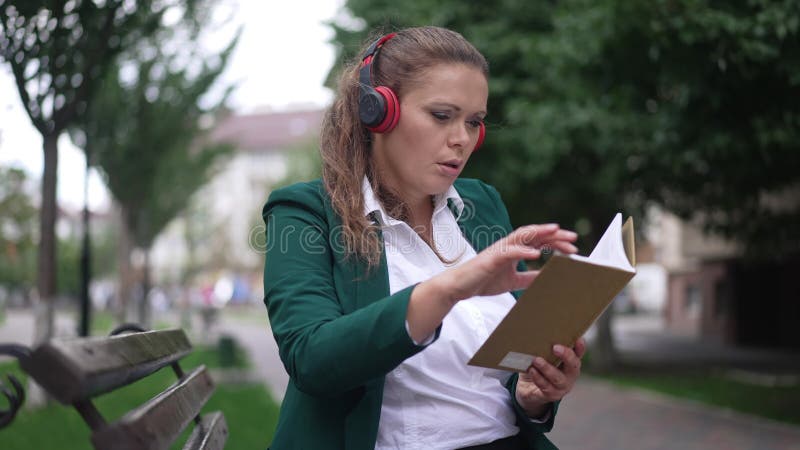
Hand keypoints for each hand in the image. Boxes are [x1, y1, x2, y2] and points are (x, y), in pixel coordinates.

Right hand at [445, 223, 577, 302]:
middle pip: (535, 234)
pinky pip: (509, 251)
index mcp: (515, 249)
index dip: (556, 241)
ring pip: (522, 236)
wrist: (461, 286)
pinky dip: (523, 251)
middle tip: (573, 237)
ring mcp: (500, 249)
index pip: (540, 241)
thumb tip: (547, 277)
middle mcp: (509, 245)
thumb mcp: (513, 280)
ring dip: (540, 232)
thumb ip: (529, 277)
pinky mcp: (492, 257)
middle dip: (554, 234)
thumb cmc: (484, 280)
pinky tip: (536, 253)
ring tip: (556, 231)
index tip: (573, 247)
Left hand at [515, 337, 585, 417]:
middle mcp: (570, 375)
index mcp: (571, 363)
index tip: (579, 339)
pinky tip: (532, 370)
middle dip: (566, 356)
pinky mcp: (551, 395)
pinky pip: (545, 387)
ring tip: (537, 360)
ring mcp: (562, 387)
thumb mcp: (543, 356)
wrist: (529, 389)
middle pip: (573, 366)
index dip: (580, 348)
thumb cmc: (539, 368)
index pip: (578, 353)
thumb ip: (546, 347)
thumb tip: (539, 330)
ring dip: (547, 368)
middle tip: (555, 347)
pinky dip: (538, 378)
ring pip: (557, 378)